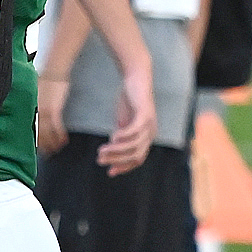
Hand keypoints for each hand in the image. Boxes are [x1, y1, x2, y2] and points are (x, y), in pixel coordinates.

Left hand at [37, 76, 69, 155]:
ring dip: (52, 143)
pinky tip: (63, 141)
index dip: (35, 139)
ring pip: (47, 133)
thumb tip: (33, 112)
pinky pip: (57, 127)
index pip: (30, 128)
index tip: (37, 148)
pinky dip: (59, 135)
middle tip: (48, 154)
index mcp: (30, 108)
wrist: (53, 72)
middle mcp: (35, 112)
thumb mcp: (35, 93)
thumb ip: (34, 104)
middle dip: (43, 145)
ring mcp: (44, 112)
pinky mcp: (54, 110)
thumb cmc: (46, 80)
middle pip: (38, 133)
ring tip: (56, 150)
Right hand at [97, 60, 154, 175]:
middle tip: (100, 160)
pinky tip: (112, 137)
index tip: (109, 172)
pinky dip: (123, 136)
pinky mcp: (145, 114)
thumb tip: (113, 147)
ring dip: (116, 149)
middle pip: (135, 154)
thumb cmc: (129, 100)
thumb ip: (120, 135)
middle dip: (117, 160)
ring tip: (101, 150)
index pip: (137, 159)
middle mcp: (151, 133)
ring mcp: (149, 124)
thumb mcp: (123, 121)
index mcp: (146, 137)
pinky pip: (135, 130)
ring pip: (134, 145)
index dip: (124, 167)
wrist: (136, 79)